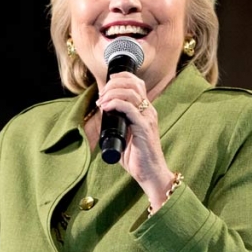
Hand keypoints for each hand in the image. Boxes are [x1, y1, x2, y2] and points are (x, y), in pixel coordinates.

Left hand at [97, 71, 175, 209]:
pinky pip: (129, 108)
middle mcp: (148, 110)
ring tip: (101, 102)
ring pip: (130, 92)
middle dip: (113, 84)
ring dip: (111, 93)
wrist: (150, 174)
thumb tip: (102, 114)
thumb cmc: (138, 158)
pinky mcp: (144, 127)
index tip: (106, 85)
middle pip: (133, 83)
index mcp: (145, 110)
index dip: (121, 77)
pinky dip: (115, 104)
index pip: (136, 82)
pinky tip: (106, 107)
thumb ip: (117, 124)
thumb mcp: (125, 136)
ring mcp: (148, 118)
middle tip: (100, 95)